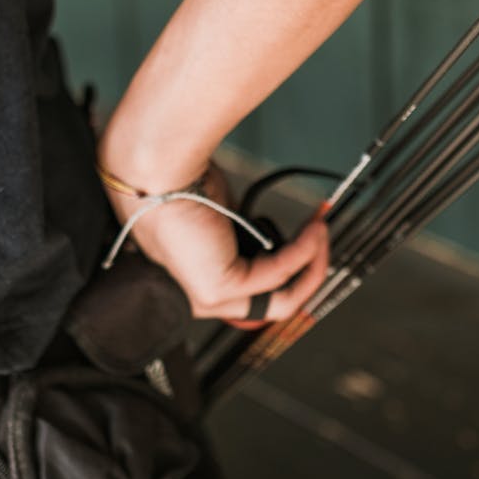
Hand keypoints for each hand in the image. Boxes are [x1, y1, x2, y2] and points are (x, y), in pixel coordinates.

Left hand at [100, 158, 329, 321]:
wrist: (156, 172)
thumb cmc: (177, 185)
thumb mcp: (219, 218)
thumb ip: (243, 239)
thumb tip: (278, 242)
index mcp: (198, 284)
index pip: (253, 298)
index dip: (289, 277)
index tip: (310, 248)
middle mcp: (201, 299)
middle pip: (272, 305)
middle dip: (308, 275)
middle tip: (322, 242)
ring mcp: (210, 298)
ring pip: (281, 301)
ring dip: (312, 266)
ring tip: (322, 233)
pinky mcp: (221, 287)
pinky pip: (279, 275)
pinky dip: (304, 252)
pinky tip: (314, 229)